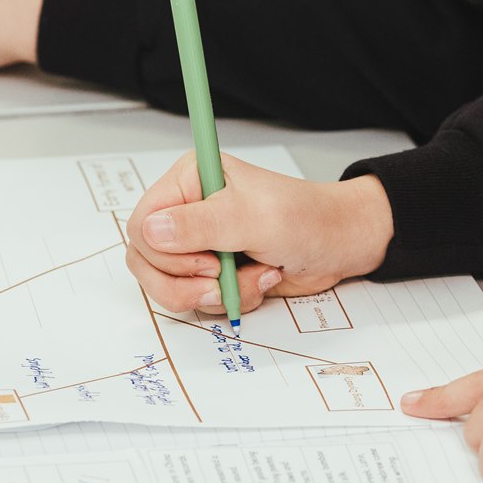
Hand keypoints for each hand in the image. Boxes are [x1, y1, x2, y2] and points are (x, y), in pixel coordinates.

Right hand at [125, 154, 393, 314]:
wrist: (341, 245)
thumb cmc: (306, 219)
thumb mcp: (254, 218)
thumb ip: (201, 225)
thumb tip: (151, 231)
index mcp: (189, 182)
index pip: (142, 225)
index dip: (166, 254)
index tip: (209, 262)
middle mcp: (188, 212)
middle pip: (147, 262)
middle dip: (188, 282)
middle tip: (224, 278)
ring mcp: (199, 245)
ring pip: (171, 286)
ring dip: (215, 294)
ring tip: (255, 278)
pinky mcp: (215, 272)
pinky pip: (200, 300)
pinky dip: (232, 300)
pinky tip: (261, 280)